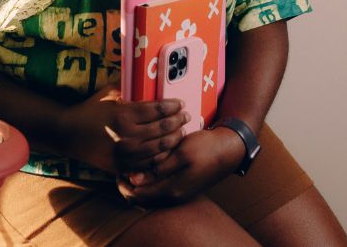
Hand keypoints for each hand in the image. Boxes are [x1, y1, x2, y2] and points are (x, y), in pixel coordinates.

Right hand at [57, 84, 190, 174]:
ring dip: (173, 139)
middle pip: (162, 129)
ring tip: (180, 132)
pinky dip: (161, 155)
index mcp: (125, 115)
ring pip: (160, 148)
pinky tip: (167, 149)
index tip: (180, 103)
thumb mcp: (108, 93)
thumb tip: (145, 82)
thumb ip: (127, 89)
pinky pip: (148, 163)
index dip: (173, 106)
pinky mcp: (122, 166)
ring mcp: (126, 154)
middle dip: (178, 121)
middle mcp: (128, 135)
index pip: (158, 110)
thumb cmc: (89, 110)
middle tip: (185, 116)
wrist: (69, 134)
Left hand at [116, 127, 241, 205]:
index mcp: (172, 189)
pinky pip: (157, 190)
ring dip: (138, 183)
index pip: (137, 195)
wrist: (228, 150)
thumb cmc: (205, 148)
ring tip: (132, 164)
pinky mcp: (180, 187)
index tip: (118, 167)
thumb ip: (158, 168)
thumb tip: (134, 179)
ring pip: (148, 195)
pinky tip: (146, 166)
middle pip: (140, 198)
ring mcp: (178, 193)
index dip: (123, 183)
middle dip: (128, 185)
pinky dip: (148, 181)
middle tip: (121, 166)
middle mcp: (173, 196)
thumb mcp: (181, 153)